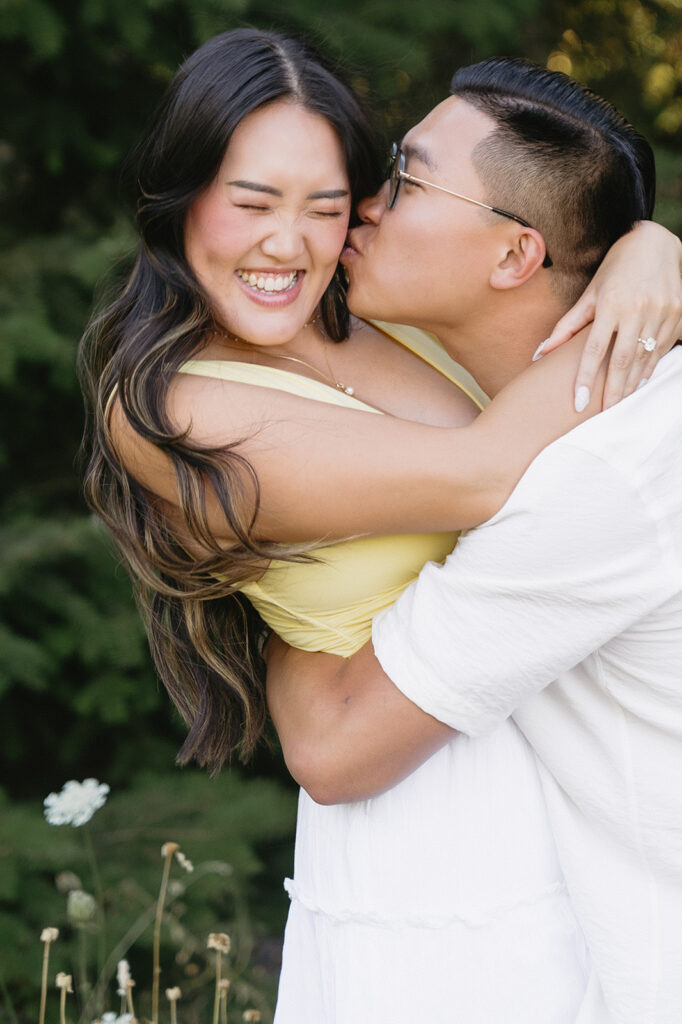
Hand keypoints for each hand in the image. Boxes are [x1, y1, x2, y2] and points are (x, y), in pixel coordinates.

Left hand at [539, 221, 681, 410]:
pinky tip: (639, 381)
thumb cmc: (616, 269)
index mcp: (611, 304)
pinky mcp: (677, 313)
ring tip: (619, 401)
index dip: (584, 377)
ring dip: (631, 382)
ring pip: (644, 357)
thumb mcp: (591, 293)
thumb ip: (567, 325)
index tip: (577, 401)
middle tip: (602, 412)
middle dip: (612, 390)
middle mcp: (637, 309)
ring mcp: (661, 312)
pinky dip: (650, 367)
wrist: (655, 243)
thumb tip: (539, 353)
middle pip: (622, 360)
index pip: (594, 350)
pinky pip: (662, 348)